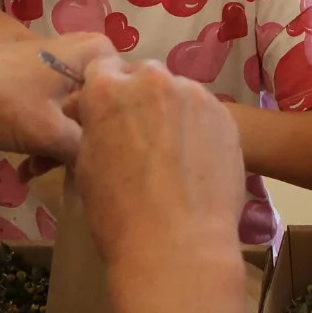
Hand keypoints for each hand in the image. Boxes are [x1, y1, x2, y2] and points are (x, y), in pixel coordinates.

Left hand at [0, 34, 114, 164]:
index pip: (132, 100)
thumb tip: (121, 164)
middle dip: (82, 144)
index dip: (117, 138)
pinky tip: (29, 162)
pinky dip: (48, 132)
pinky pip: (59, 106)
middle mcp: (89, 50)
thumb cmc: (1, 102)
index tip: (98, 165)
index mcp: (101, 53)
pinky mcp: (41, 72)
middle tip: (60, 171)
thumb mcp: (54, 135)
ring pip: (78, 111)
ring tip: (36, 170)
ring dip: (61, 144)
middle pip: (103, 108)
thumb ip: (95, 150)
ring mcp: (63, 60)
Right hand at [73, 58, 244, 269]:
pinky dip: (200, 129)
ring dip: (173, 113)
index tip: (109, 114)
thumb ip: (96, 127)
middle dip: (142, 99)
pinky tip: (198, 162)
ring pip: (179, 93)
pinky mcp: (225, 114)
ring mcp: (194, 94)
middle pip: (144, 77)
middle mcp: (152, 80)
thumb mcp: (86, 164)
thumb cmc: (118, 213)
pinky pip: (205, 113)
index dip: (104, 92)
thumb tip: (102, 119)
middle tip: (142, 138)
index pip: (102, 69)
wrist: (177, 243)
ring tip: (174, 155)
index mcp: (107, 90)